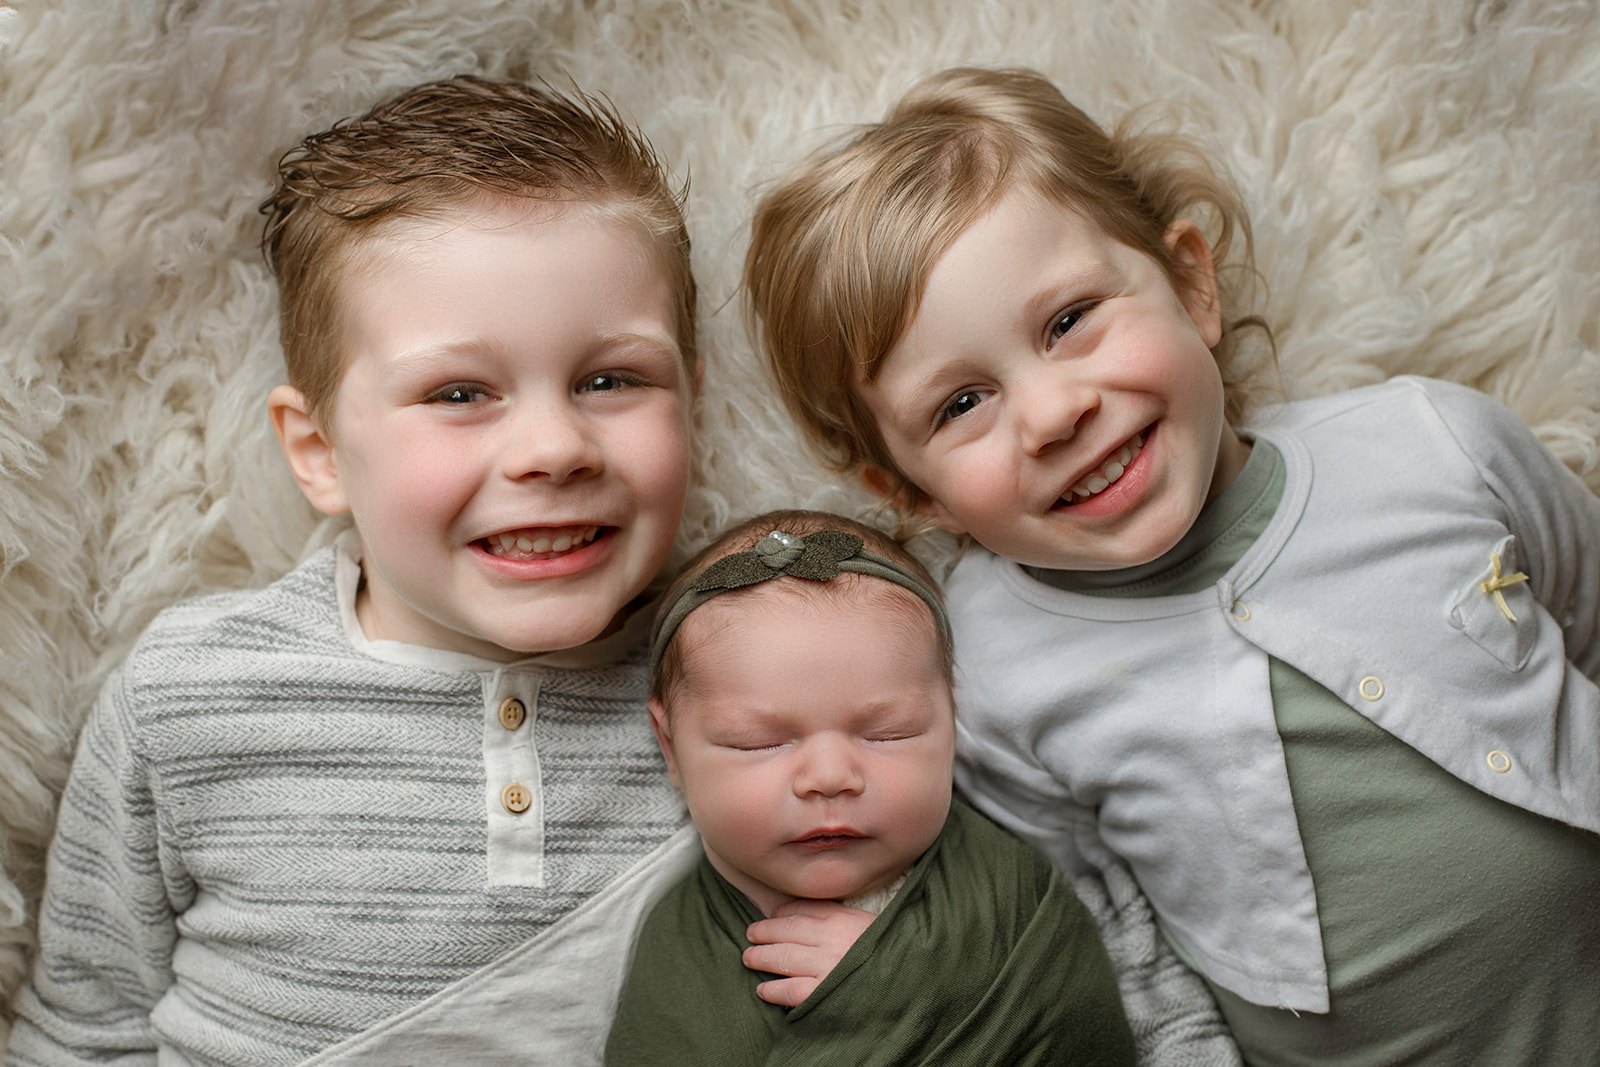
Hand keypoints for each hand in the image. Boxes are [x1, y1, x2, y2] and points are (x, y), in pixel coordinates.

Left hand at [743, 898, 875, 1005]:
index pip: (802, 910)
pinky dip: (773, 990)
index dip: (781, 914)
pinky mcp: (825, 993)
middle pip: (786, 930)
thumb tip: (802, 912)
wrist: (912, 978)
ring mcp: (828, 966)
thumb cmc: (887, 952)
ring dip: (761, 958)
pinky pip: (790, 990)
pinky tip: (763, 990)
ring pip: (783, 958)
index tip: (772, 916)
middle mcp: (832, 939)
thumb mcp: (866, 925)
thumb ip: (839, 917)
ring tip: (750, 958)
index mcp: (843, 918)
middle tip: (751, 935)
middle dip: (763, 932)